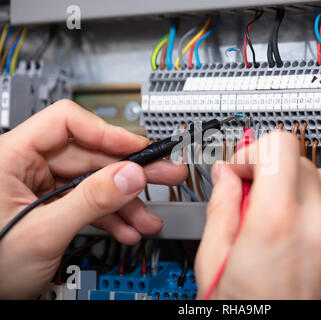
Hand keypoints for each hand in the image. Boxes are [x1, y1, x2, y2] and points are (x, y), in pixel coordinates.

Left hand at [0, 100, 187, 298]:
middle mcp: (28, 166)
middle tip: (163, 174)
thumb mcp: (42, 233)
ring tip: (148, 218)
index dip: (106, 132)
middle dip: (129, 173)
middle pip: (90, 155)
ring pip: (95, 183)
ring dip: (125, 203)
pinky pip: (90, 203)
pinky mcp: (54, 205)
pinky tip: (128, 229)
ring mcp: (43, 187)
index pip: (66, 123)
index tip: (138, 149)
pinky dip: (111, 217)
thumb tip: (130, 176)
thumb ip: (90, 202)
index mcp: (11, 157)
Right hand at [195, 131, 320, 298]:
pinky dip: (317, 202)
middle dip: (269, 168)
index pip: (280, 145)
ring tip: (273, 208)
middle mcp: (318, 227)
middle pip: (299, 159)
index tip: (241, 170)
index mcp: (277, 223)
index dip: (254, 151)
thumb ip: (221, 207)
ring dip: (296, 182)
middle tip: (250, 194)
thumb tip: (226, 176)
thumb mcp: (214, 262)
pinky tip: (294, 225)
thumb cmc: (246, 316)